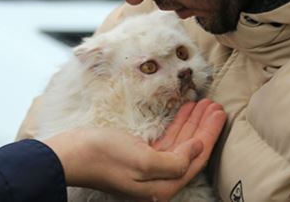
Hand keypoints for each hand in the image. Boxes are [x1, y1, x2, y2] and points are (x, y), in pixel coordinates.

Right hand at [43, 99, 225, 200]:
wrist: (70, 154)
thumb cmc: (104, 156)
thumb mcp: (143, 160)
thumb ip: (174, 161)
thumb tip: (197, 149)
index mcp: (162, 186)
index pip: (195, 159)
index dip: (209, 135)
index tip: (219, 113)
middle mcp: (157, 181)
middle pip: (190, 151)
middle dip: (204, 127)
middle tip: (216, 105)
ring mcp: (148, 168)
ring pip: (179, 143)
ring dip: (192, 123)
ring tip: (203, 103)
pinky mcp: (138, 156)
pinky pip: (165, 140)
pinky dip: (176, 125)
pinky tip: (183, 111)